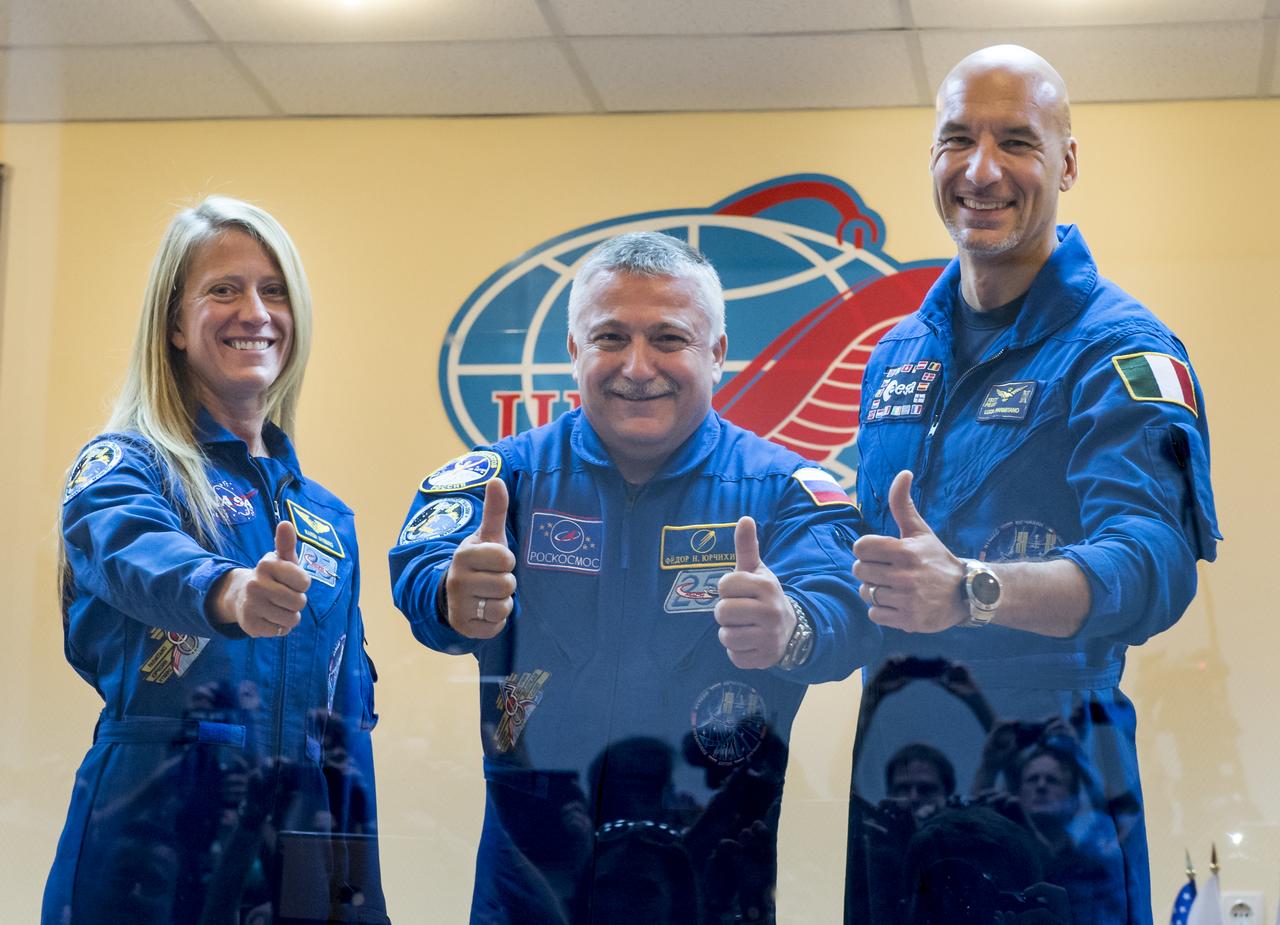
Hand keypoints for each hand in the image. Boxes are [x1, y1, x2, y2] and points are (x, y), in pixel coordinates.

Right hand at [211, 521, 309, 636]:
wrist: (241, 596)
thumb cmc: (272, 577)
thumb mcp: (281, 559)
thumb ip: (286, 543)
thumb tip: (286, 523)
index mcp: (266, 565)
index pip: (304, 582)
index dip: (302, 584)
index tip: (291, 580)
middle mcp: (256, 584)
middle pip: (299, 602)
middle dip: (297, 602)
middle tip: (284, 596)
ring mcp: (251, 605)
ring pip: (291, 619)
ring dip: (290, 616)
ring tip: (278, 607)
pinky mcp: (249, 625)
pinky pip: (280, 631)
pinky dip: (279, 627)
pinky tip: (269, 617)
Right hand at [444, 479, 515, 638]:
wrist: (455, 593)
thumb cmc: (480, 560)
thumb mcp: (488, 536)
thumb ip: (495, 510)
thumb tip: (496, 479)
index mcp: (464, 555)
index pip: (506, 559)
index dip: (506, 560)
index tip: (496, 560)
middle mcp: (457, 581)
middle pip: (507, 584)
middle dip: (506, 583)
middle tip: (492, 579)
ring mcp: (458, 606)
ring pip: (502, 607)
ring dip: (502, 602)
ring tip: (489, 594)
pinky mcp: (464, 627)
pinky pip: (496, 626)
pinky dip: (495, 620)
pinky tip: (484, 610)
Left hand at [714, 517, 793, 669]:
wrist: (790, 629)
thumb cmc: (764, 596)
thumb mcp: (756, 571)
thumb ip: (747, 547)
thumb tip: (744, 518)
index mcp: (766, 586)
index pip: (724, 585)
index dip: (727, 589)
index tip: (740, 592)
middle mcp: (770, 611)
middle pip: (721, 613)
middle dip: (726, 613)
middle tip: (741, 612)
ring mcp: (769, 637)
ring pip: (725, 637)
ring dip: (730, 633)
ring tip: (745, 627)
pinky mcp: (765, 659)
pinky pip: (734, 656)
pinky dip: (737, 651)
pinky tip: (750, 642)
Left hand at [852, 470, 967, 631]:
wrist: (966, 594)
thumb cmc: (936, 558)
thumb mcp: (920, 531)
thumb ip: (903, 504)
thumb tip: (903, 472)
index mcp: (906, 551)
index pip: (861, 547)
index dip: (865, 549)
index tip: (878, 552)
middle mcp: (906, 576)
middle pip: (859, 570)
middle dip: (868, 570)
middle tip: (886, 570)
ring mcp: (907, 599)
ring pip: (865, 593)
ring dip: (875, 591)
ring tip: (893, 587)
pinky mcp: (909, 620)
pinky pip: (874, 614)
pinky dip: (881, 610)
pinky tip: (897, 603)